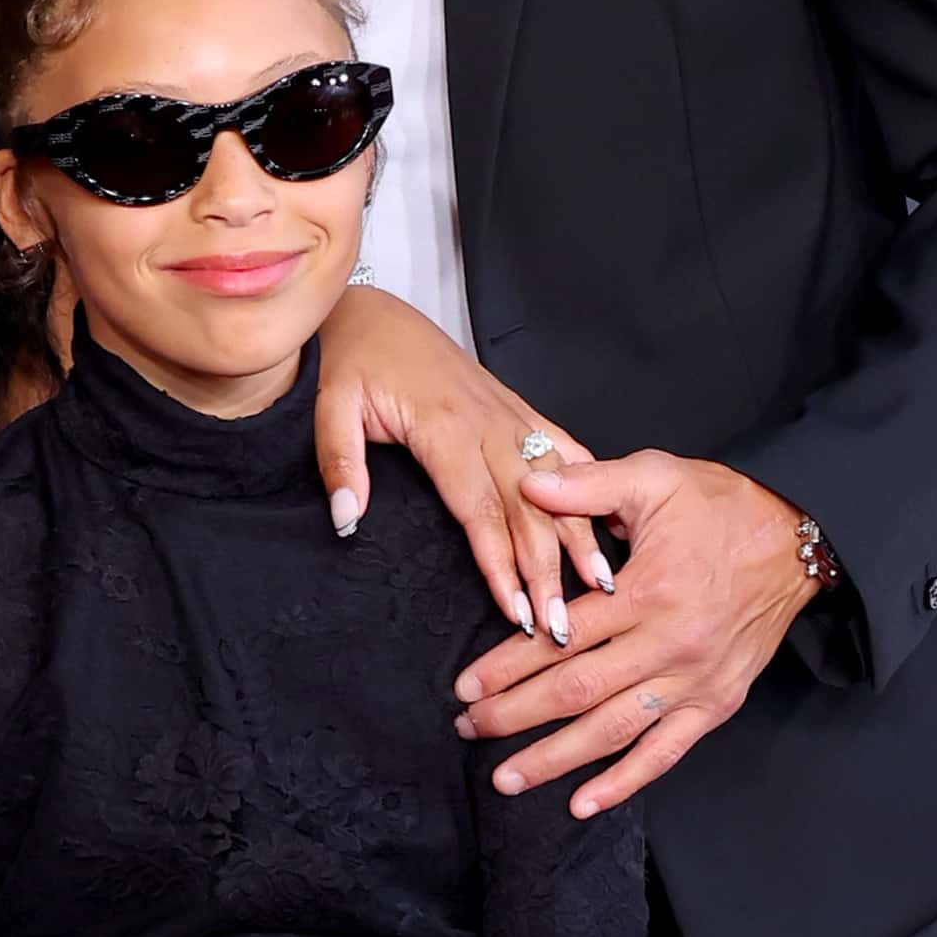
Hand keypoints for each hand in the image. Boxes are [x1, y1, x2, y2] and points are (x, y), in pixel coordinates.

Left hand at [310, 287, 616, 641]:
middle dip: (549, 569)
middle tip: (563, 623)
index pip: (481, 510)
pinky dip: (589, 482)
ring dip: (578, 535)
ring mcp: (509, 413)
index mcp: (445, 425)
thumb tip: (348, 519)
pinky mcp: (516, 407)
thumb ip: (340, 463)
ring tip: (599, 583)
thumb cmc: (352, 359)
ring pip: (556, 482)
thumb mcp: (329, 407)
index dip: (502, 564)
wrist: (373, 312)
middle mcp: (488, 421)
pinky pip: (562, 445)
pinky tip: (608, 517)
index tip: (517, 610)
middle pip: (530, 507)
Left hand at [453, 451, 818, 815]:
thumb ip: (588, 484)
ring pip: (613, 731)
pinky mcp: (717, 704)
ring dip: (555, 759)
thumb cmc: (724, 506)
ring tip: (506, 777)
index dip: (507, 665)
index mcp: (650, 590)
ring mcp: (695, 681)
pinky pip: (665, 753)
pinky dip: (624, 783)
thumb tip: (528, 482)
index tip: (466, 686)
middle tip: (468, 728)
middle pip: (578, 692)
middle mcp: (670, 644)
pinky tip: (582, 803)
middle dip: (516, 715)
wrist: (801, 539)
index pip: (562, 638)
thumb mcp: (655, 476)